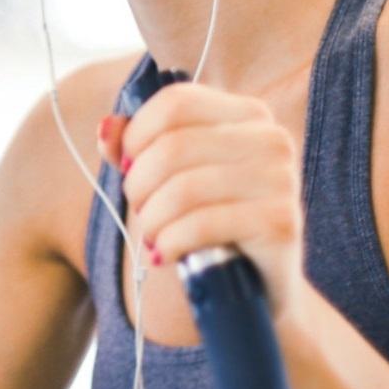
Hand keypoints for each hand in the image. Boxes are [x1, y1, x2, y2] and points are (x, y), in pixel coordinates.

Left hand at [100, 82, 305, 321]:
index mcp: (247, 115)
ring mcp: (282, 179)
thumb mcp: (168, 180)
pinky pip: (202, 224)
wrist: (256, 286)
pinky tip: (165, 254)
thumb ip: (135, 148)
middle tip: (139, 210)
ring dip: (151, 218)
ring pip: (184, 187)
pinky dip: (170, 242)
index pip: (176, 102)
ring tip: (151, 237)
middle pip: (174, 146)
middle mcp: (272, 139)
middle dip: (139, 184)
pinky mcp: (281, 222)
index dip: (137, 135)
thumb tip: (106, 129)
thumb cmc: (209, 224)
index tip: (127, 167)